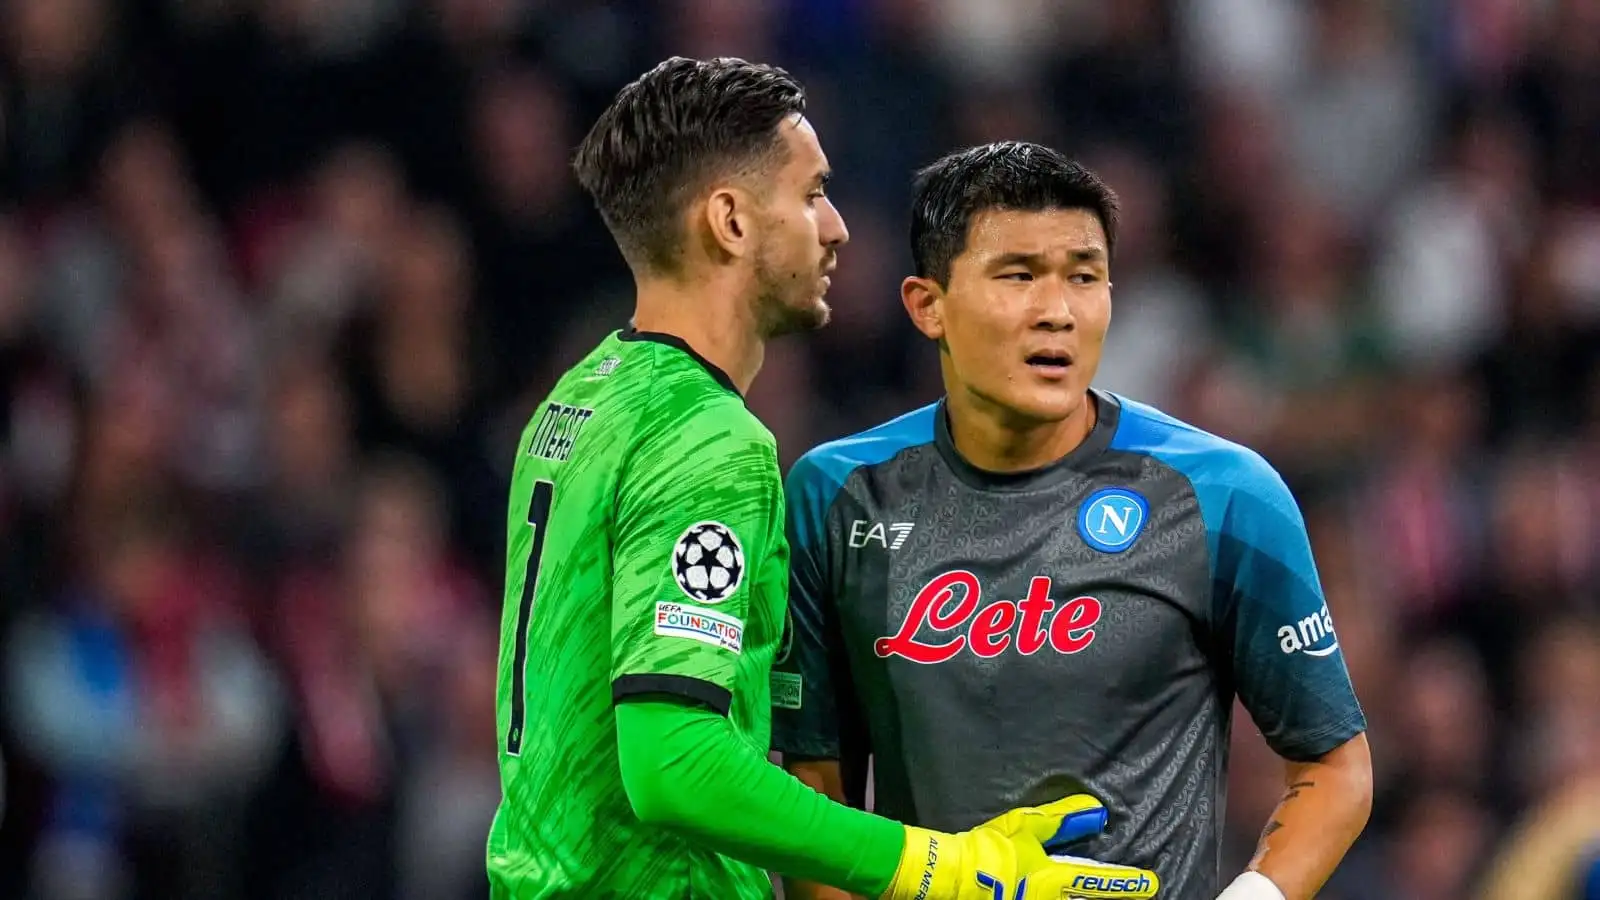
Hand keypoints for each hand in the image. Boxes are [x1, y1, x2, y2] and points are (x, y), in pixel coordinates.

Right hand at [879, 794, 1159, 899]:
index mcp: (1056, 881)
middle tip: (1130, 889)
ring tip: (1097, 891)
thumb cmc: (988, 851)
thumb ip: (1062, 821)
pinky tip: (1060, 891)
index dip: (1129, 883)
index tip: (1152, 884)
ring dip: (1085, 896)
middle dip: (1109, 893)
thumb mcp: (1026, 828)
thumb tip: (1096, 813)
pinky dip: (1062, 896)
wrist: (947, 878)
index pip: (1100, 882)